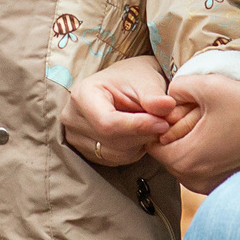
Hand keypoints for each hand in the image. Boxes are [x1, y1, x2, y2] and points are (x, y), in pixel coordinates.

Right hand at [61, 54, 177, 167]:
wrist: (124, 86)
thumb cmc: (134, 78)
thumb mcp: (145, 80)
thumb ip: (154, 96)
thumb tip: (168, 107)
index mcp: (83, 94)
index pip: (107, 122)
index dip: (137, 126)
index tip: (163, 124)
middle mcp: (72, 117)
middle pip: (111, 140)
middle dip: (142, 135)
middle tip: (162, 123)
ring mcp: (76, 137)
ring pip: (115, 154)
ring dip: (139, 144)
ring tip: (148, 125)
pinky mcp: (85, 151)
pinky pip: (115, 160)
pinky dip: (132, 150)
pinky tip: (137, 134)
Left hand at [150, 76, 239, 193]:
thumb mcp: (208, 86)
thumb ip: (177, 86)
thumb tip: (168, 94)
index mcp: (185, 160)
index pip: (152, 144)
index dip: (161, 124)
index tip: (179, 110)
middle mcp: (194, 181)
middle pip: (168, 155)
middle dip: (175, 135)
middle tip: (196, 115)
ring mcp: (211, 187)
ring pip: (186, 162)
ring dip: (191, 145)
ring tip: (212, 124)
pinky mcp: (226, 186)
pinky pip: (203, 169)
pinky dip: (206, 155)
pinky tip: (224, 137)